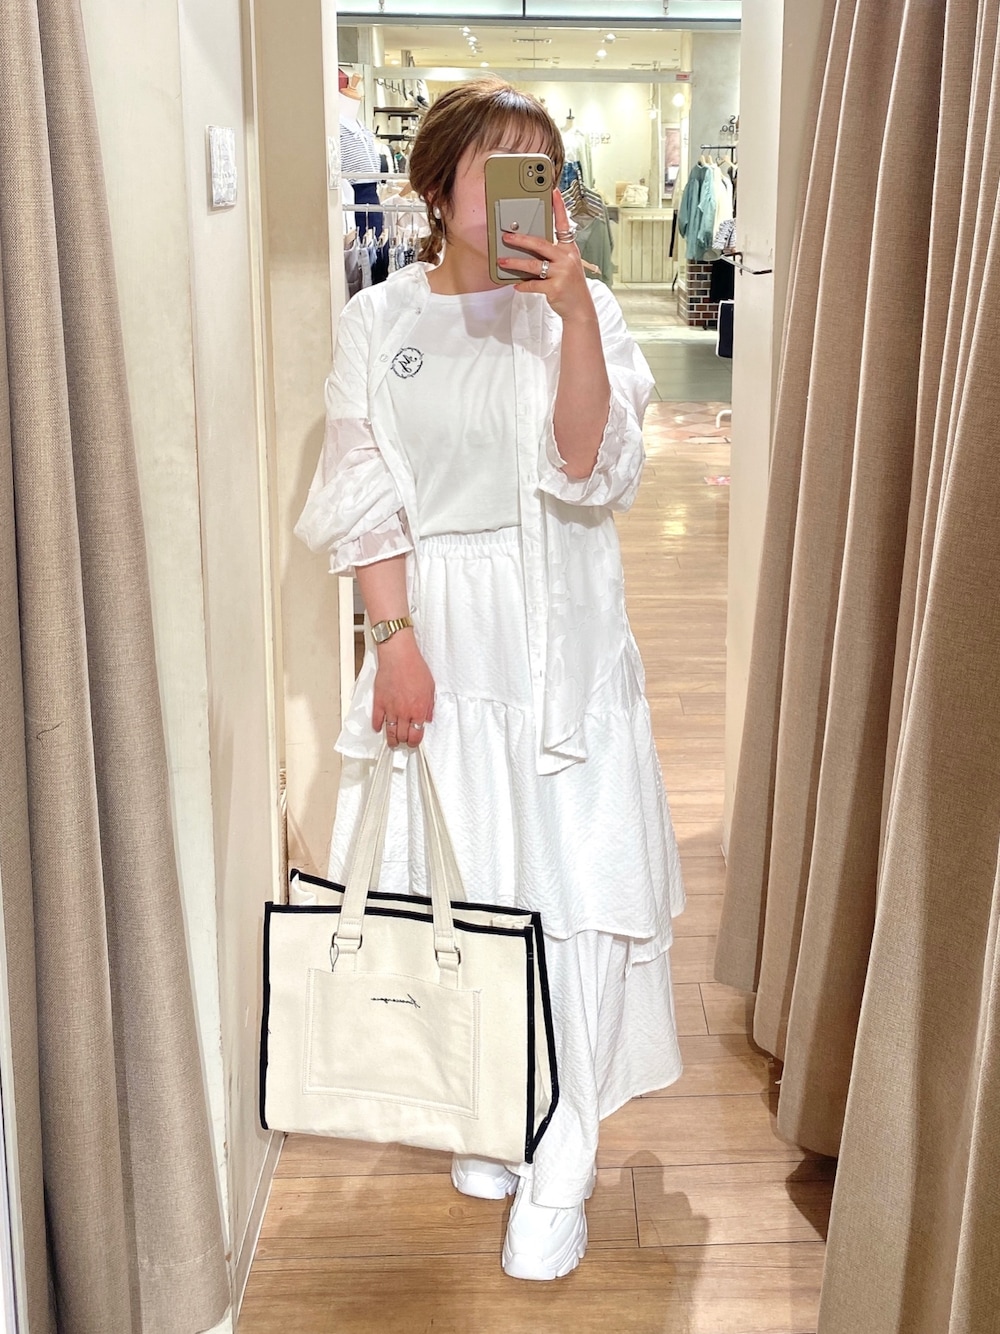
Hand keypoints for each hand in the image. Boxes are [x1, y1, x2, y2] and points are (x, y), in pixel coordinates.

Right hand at [371, 633, 434, 747]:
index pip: (416, 735)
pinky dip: (378, 726)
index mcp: (418, 710)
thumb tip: (428, 718)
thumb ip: (429, 706)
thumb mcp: (430, 688)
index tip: (415, 742)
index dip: (415, 742)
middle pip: (403, 736)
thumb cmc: (415, 668)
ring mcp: (390, 709)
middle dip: (404, 741)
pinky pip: (377, 720)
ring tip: (393, 741)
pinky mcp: (379, 702)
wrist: (399, 656)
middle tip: (404, 741)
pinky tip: (379, 727)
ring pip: (389, 732)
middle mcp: (404, 713)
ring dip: (391, 739)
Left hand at [498, 189, 596, 323]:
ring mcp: (562, 273)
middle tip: (506, 236)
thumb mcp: (567, 265)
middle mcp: (567, 258)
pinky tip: (516, 284)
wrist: (580, 308)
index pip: (564, 224)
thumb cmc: (571, 286)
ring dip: (515, 262)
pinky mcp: (555, 288)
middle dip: (521, 239)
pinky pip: (533, 284)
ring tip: (502, 261)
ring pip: (533, 264)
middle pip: (540, 243)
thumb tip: (530, 248)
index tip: (553, 192)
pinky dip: (523, 285)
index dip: (559, 207)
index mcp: (570, 249)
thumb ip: (553, 255)